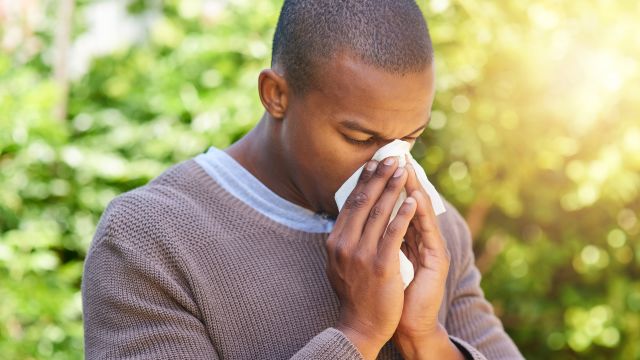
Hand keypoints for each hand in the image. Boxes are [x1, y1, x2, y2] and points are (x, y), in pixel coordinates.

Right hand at [326, 156, 416, 359]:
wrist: (361, 325)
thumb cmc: (355, 294)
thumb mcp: (339, 263)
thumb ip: (344, 241)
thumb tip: (348, 219)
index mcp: (335, 241)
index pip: (350, 203)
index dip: (364, 181)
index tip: (374, 164)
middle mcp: (344, 243)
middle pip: (363, 201)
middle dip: (379, 177)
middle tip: (392, 158)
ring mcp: (361, 253)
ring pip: (379, 212)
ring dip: (393, 188)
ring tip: (404, 171)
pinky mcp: (380, 264)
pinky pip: (393, 232)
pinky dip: (404, 214)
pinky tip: (413, 200)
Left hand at [392, 161, 461, 358]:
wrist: (405, 324)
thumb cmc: (390, 294)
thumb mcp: (381, 260)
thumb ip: (379, 239)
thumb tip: (362, 218)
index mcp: (408, 239)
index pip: (397, 205)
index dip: (387, 185)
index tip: (377, 163)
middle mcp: (422, 240)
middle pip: (411, 203)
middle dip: (400, 179)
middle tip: (392, 155)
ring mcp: (432, 248)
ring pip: (421, 211)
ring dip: (413, 187)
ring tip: (405, 166)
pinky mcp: (438, 260)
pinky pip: (427, 231)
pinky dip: (420, 213)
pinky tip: (416, 197)